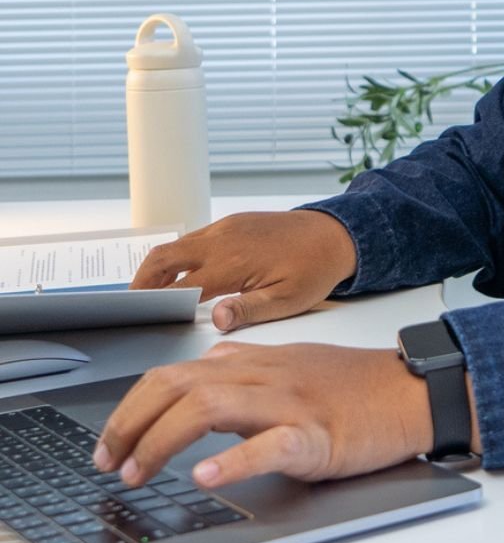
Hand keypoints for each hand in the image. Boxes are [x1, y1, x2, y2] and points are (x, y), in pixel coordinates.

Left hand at [93, 342, 433, 487]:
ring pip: (209, 406)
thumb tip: (208, 366)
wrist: (410, 390)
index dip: (133, 405)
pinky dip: (234, 460)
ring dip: (161, 440)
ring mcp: (289, 403)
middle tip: (107, 460)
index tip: (112, 440)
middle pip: (178, 384)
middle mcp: (264, 376)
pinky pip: (270, 444)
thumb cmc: (355, 382)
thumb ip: (248, 363)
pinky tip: (209, 477)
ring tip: (137, 472)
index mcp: (256, 362)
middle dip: (130, 422)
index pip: (176, 372)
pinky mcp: (316, 434)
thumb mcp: (294, 362)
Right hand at [129, 211, 357, 331]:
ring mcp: (226, 227)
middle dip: (141, 282)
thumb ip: (249, 310)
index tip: (142, 320)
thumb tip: (217, 319)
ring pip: (176, 246)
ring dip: (158, 268)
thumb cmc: (315, 270)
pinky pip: (194, 238)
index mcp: (233, 262)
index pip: (180, 286)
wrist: (335, 235)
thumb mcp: (288, 300)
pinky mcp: (232, 222)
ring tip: (149, 296)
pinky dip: (178, 257)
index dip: (158, 304)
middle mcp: (223, 239)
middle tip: (129, 307)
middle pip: (163, 258)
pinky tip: (180, 277)